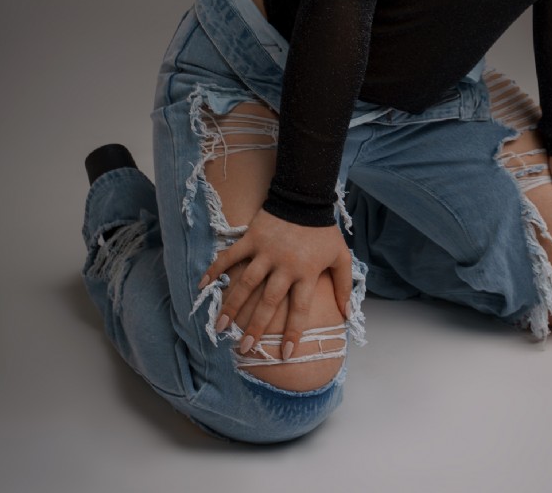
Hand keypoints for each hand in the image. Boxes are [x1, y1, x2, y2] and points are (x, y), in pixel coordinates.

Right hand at [199, 208, 352, 358]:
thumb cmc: (323, 230)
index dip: (293, 333)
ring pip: (246, 283)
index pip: (300, 309)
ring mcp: (266, 252)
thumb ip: (344, 285)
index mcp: (306, 272)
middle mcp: (284, 266)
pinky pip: (230, 256)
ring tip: (220, 326)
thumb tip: (348, 314)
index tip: (285, 355)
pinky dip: (216, 269)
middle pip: (269, 302)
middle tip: (245, 349)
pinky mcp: (251, 239)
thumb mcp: (341, 256)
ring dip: (232, 305)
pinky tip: (203, 285)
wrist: (306, 196)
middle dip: (256, 327)